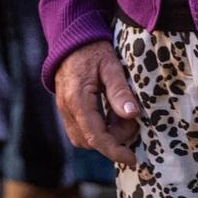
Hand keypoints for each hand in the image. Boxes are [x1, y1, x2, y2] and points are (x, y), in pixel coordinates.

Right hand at [51, 41, 140, 167]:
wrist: (71, 38)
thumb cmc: (92, 50)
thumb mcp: (111, 66)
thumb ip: (120, 91)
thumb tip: (132, 115)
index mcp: (78, 99)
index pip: (96, 137)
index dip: (115, 151)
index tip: (133, 159)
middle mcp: (67, 108)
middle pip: (90, 142)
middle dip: (113, 140)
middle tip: (131, 123)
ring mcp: (64, 109)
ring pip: (83, 139)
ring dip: (105, 136)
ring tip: (121, 118)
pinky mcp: (66, 109)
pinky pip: (80, 130)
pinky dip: (97, 130)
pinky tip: (110, 116)